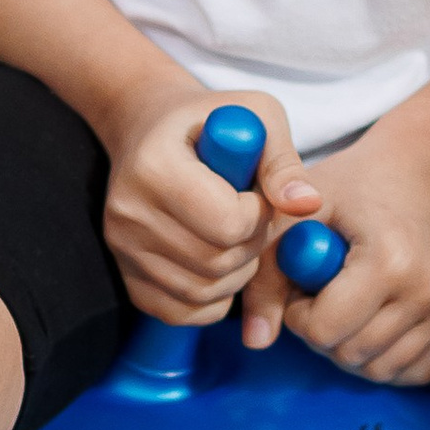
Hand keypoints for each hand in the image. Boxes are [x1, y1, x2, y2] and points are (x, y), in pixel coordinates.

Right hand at [99, 79, 320, 325]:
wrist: (149, 129)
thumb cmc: (211, 121)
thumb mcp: (255, 117)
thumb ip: (283, 162)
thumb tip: (307, 204)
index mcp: (155, 166)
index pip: (227, 222)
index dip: (260, 214)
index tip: (257, 193)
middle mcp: (128, 212)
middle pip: (217, 262)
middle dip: (253, 244)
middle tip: (253, 216)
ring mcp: (122, 249)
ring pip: (204, 292)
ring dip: (238, 272)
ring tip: (236, 234)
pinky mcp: (127, 276)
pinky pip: (184, 312)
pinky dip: (214, 298)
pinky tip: (218, 260)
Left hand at [245, 109, 429, 387]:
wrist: (420, 167)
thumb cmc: (351, 186)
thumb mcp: (297, 217)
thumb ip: (268, 278)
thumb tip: (255, 341)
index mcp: (388, 261)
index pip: (325, 330)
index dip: (299, 314)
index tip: (302, 285)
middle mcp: (426, 290)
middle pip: (352, 355)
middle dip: (323, 333)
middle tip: (321, 294)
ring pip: (382, 370)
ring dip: (353, 349)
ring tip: (348, 306)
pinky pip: (417, 369)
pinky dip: (388, 358)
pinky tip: (375, 323)